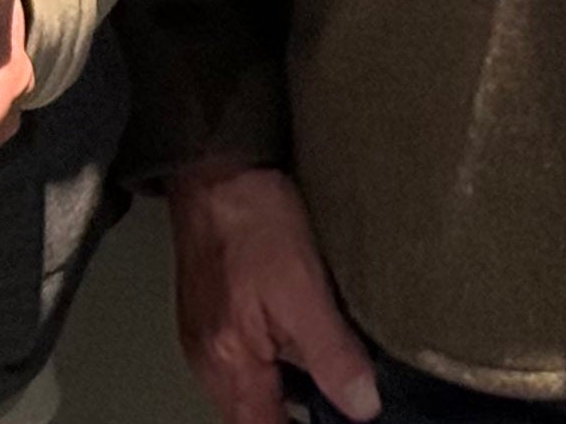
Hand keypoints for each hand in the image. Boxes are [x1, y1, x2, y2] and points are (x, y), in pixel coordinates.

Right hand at [169, 160, 376, 422]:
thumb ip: (332, 354)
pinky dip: (271, 368)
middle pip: (252, 416)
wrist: (214, 168)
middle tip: (338, 404)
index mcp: (229, 361)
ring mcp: (203, 337)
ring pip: (247, 391)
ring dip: (282, 395)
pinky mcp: (208, 314)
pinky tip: (298, 347)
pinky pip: (241, 363)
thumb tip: (362, 406)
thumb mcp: (305, 288)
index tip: (336, 419)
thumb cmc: (254, 220)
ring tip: (326, 381)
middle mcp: (207, 359)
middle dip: (292, 416)